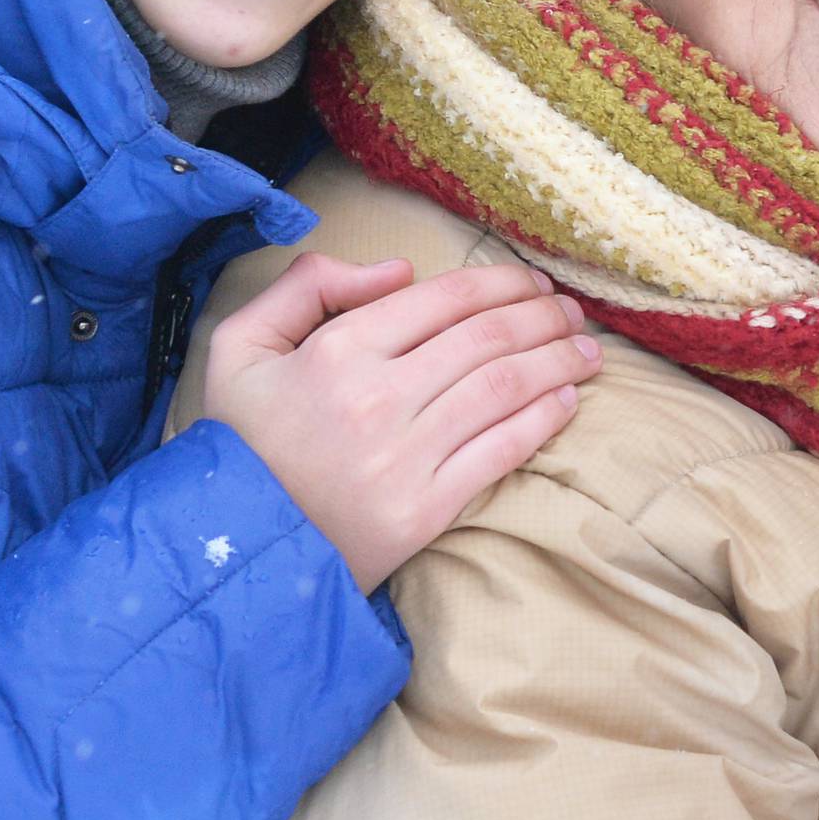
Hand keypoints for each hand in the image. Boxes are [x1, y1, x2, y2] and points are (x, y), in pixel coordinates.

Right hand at [204, 255, 603, 590]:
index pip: (444, 300)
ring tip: (587, 350)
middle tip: (572, 312)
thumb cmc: (240, 443)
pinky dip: (542, 420)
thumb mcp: (240, 347)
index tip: (532, 284)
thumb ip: (306, 288)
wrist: (230, 549)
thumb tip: (398, 270)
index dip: (500, 284)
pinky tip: (567, 400)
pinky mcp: (424, 510)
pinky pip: (500, 452)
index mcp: (337, 351)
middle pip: (486, 339)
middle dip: (541, 318)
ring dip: (557, 362)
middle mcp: (378, 398)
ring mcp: (405, 457)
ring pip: (503, 389)